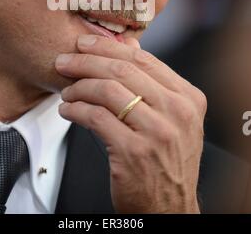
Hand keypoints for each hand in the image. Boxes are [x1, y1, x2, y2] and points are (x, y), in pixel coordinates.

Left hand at [55, 34, 206, 213]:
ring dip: (78, 87)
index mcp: (188, 97)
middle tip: (64, 61)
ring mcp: (157, 132)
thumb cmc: (166, 160)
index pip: (143, 59)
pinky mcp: (134, 152)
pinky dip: (75, 110)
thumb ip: (151, 81)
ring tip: (67, 92)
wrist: (171, 207)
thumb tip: (128, 43)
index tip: (85, 44)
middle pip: (122, 70)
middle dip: (86, 61)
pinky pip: (95, 117)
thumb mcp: (172, 117)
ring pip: (107, 90)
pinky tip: (68, 110)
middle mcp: (177, 111)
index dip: (108, 47)